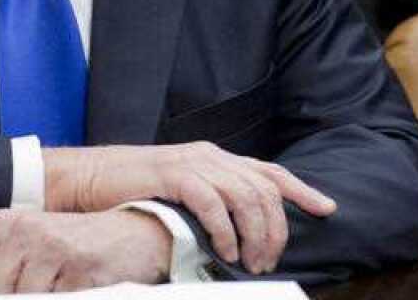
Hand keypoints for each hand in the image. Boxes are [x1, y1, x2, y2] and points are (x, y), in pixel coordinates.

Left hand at [0, 209, 169, 298]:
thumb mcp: (27, 247)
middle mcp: (29, 231)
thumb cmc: (75, 243)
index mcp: (8, 223)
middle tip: (35, 292)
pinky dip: (63, 298)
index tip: (6, 294)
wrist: (135, 233)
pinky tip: (71, 289)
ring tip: (55, 287)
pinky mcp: (82, 270)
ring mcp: (56, 250)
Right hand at [44, 143, 336, 273]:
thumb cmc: (135, 190)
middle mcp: (210, 156)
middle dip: (275, 229)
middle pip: (263, 190)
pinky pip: (212, 203)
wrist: (91, 177)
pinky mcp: (173, 174)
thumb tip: (244, 228)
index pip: (269, 172)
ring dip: (254, 235)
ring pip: (244, 197)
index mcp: (216, 158)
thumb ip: (213, 198)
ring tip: (250, 261)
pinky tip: (225, 250)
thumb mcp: (182, 190)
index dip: (302, 190)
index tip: (327, 209)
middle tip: (269, 260)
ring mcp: (192, 162)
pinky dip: (225, 230)